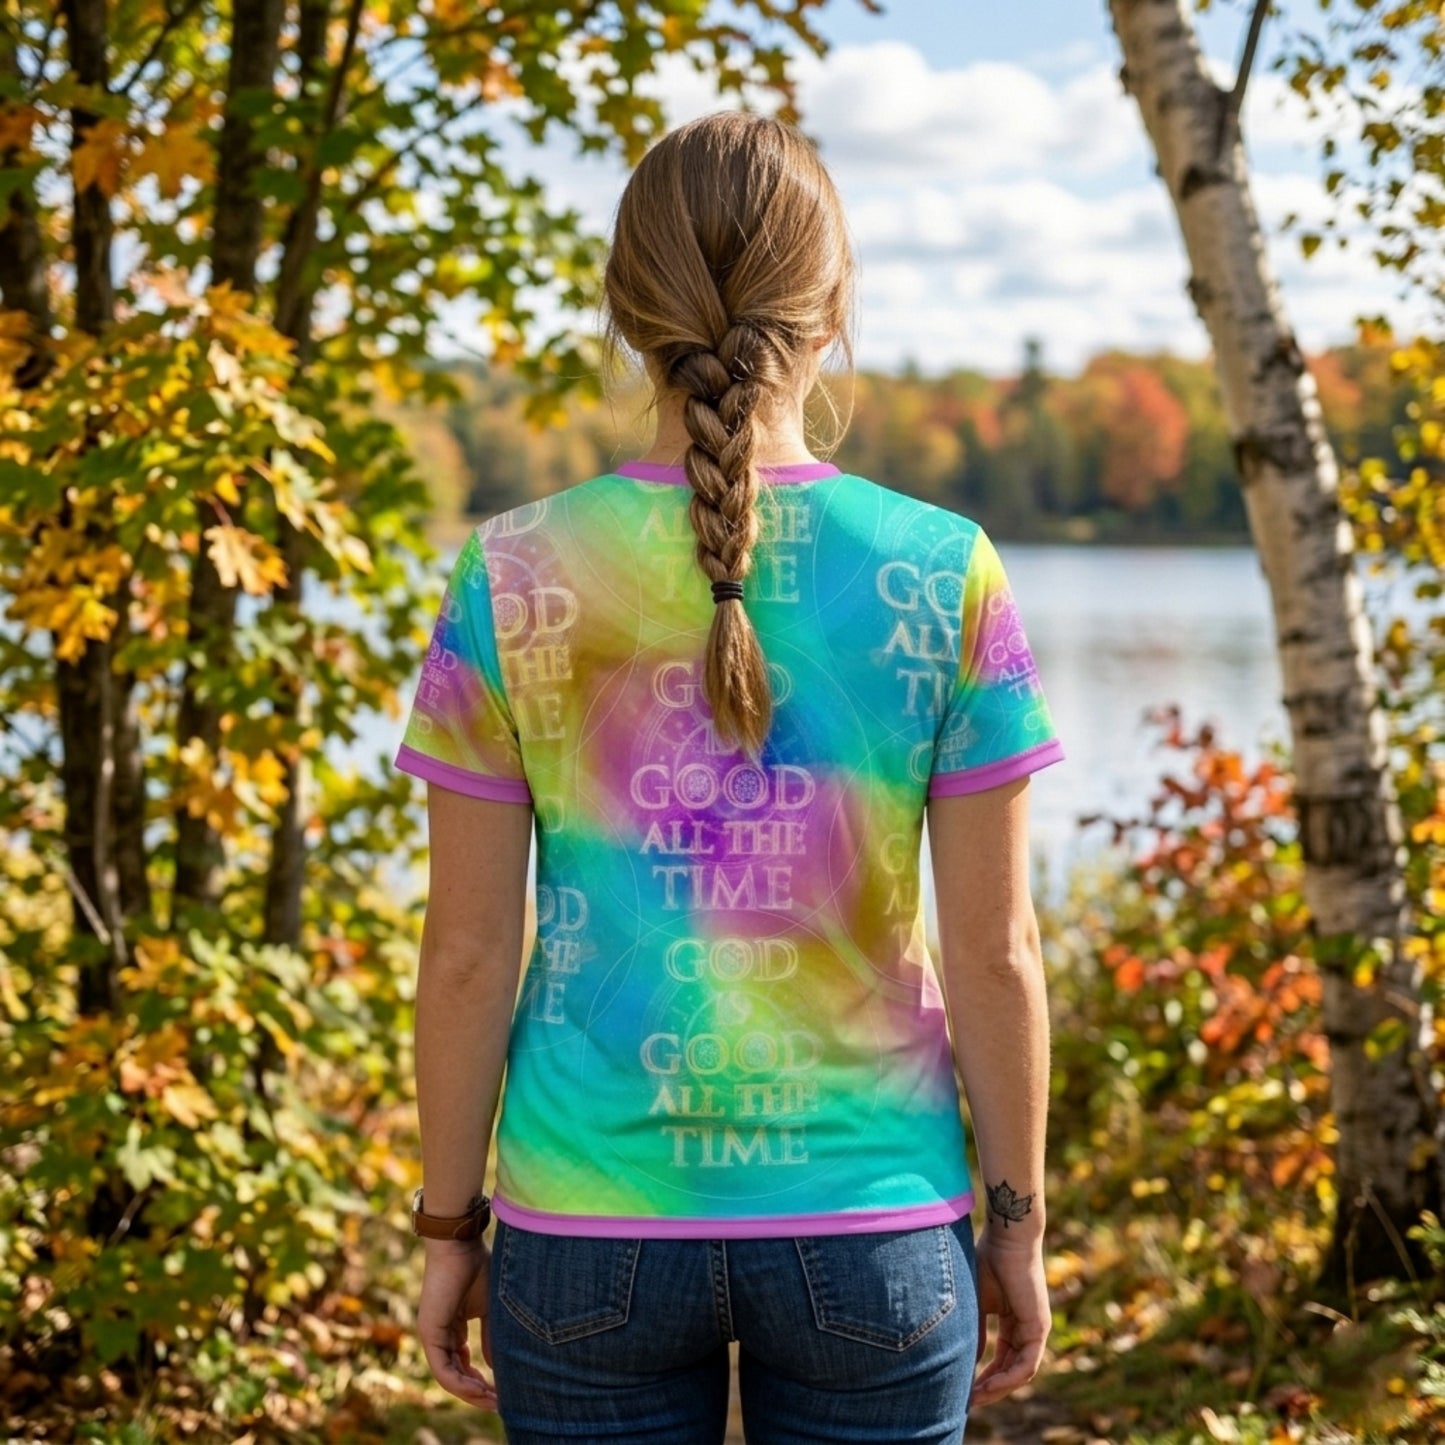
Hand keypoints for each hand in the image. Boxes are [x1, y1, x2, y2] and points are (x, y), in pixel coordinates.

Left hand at [417, 1237, 495, 1409]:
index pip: (463, 1363)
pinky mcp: (429, 1333)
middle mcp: (439, 1335)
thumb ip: (491, 1337)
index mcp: (452, 1327)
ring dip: (469, 1393)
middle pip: (455, 1374)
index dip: (480, 1380)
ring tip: (492, 1400)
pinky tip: (478, 1390)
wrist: (460, 1244)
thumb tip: (495, 1367)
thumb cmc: (478, 1268)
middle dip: (476, 1392)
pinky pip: (442, 1369)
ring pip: (448, 1377)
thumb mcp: (490, 1309)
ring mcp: (432, 1335)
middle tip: (498, 1403)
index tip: (500, 1390)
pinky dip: (460, 1383)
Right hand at [970, 1225, 1049, 1407]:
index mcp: (1013, 1320)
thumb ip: (975, 1333)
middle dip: (990, 1388)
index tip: (965, 1389)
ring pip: (1020, 1372)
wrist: (1006, 1238)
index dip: (984, 1376)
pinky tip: (989, 1385)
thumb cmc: (988, 1260)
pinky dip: (1008, 1378)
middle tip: (968, 1402)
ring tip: (975, 1397)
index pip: (1002, 1358)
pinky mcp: (1039, 1328)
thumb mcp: (975, 1303)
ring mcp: (1036, 1329)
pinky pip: (1027, 1364)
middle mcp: (1027, 1328)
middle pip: (1011, 1369)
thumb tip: (968, 1362)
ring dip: (998, 1388)